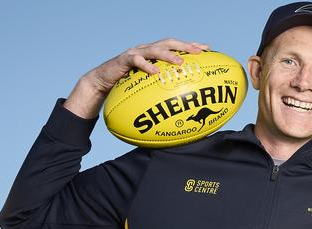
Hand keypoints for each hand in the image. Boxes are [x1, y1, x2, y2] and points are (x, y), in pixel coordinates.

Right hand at [63, 38, 208, 118]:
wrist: (103, 82)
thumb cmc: (128, 85)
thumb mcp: (148, 85)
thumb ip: (163, 87)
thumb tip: (184, 103)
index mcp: (155, 53)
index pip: (176, 46)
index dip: (192, 45)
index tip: (208, 49)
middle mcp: (147, 49)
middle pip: (169, 42)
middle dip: (185, 45)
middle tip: (198, 52)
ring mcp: (135, 53)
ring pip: (154, 49)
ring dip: (168, 54)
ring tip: (180, 62)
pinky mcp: (124, 59)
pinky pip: (136, 61)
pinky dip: (146, 66)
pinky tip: (155, 72)